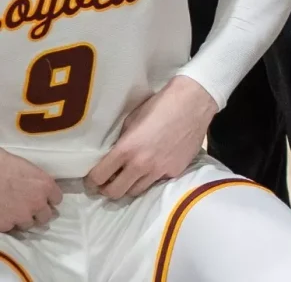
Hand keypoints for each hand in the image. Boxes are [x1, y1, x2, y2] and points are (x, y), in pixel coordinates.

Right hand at [0, 150, 61, 231]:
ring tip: (14, 212)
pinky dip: (6, 223)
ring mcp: (21, 216)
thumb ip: (38, 182)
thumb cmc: (5, 165)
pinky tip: (2, 214)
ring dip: (22, 220)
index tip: (43, 199)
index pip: (57, 199)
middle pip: (46, 217)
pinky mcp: (6, 225)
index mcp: (46, 186)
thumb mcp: (29, 169)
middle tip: (29, 209)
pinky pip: (10, 228)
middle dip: (38, 214)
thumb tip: (39, 188)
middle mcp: (37, 204)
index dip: (49, 200)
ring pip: (28, 224)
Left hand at [85, 76, 217, 198]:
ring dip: (129, 186)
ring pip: (135, 192)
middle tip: (108, 182)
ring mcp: (160, 170)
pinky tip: (154, 165)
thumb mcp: (132, 120)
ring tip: (130, 177)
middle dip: (107, 189)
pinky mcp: (175, 171)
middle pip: (114, 192)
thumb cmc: (160, 105)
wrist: (193, 103)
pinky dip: (151, 177)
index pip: (98, 177)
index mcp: (126, 149)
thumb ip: (122, 141)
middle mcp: (141, 165)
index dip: (91, 180)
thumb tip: (114, 155)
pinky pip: (157, 181)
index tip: (92, 179)